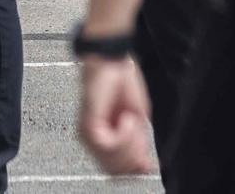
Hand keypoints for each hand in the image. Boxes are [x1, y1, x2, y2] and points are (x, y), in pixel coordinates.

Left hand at [77, 55, 153, 174]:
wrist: (112, 62)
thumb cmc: (122, 84)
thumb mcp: (138, 121)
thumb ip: (138, 146)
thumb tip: (143, 168)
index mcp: (105, 140)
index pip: (116, 171)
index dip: (133, 171)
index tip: (146, 165)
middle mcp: (93, 141)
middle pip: (115, 172)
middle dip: (134, 156)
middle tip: (140, 134)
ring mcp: (88, 135)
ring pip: (112, 162)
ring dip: (130, 144)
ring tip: (131, 120)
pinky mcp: (88, 127)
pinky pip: (109, 146)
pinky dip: (124, 135)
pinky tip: (126, 118)